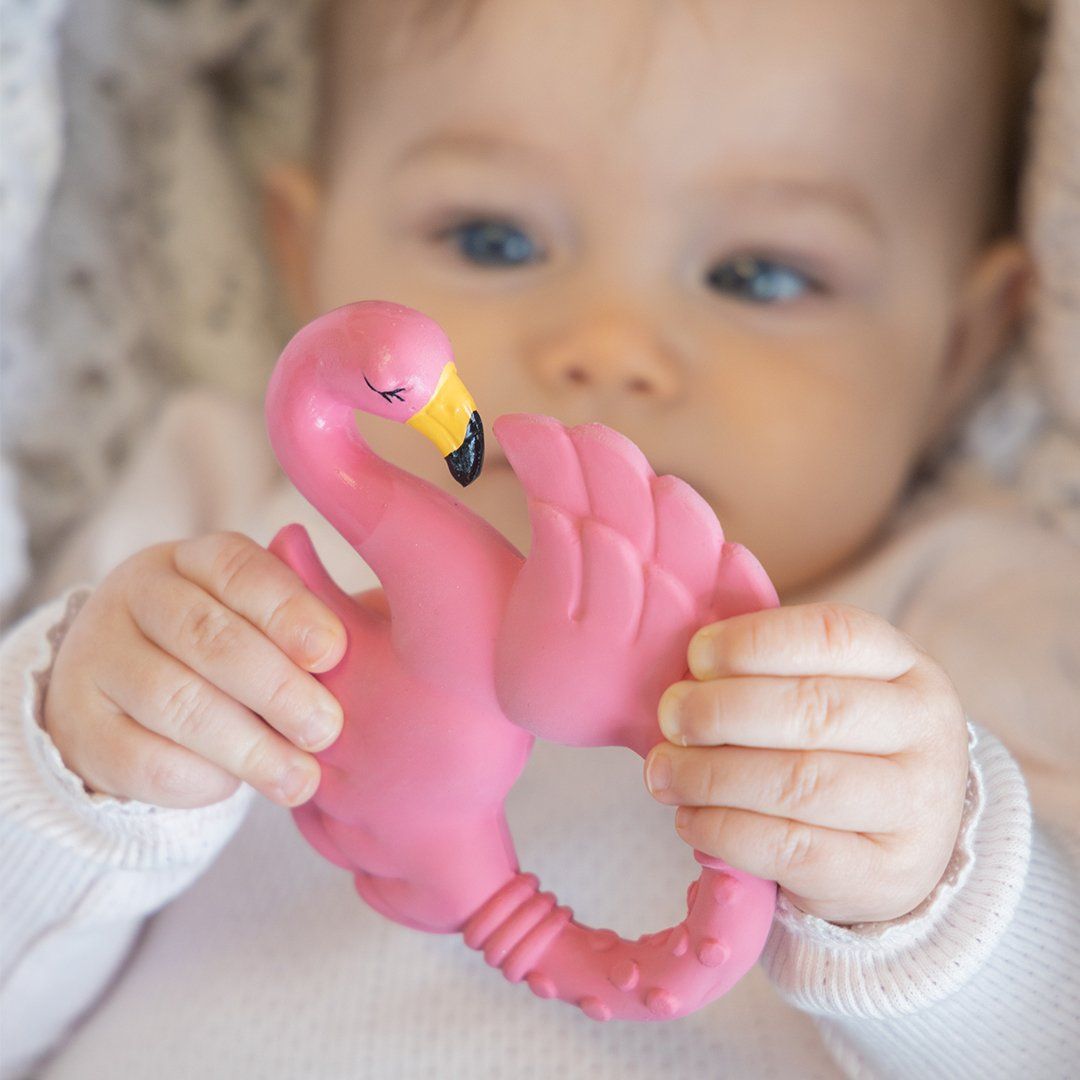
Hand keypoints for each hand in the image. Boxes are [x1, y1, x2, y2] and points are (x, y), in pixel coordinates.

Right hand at [44, 531, 347, 809]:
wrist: (125, 700)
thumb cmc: (226, 654)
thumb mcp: (261, 622)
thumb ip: (305, 621)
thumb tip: (368, 626)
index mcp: (192, 558)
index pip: (238, 569)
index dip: (288, 610)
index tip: (332, 652)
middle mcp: (136, 596)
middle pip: (206, 636)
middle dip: (276, 687)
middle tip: (326, 728)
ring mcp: (97, 659)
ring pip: (174, 700)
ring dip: (247, 745)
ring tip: (301, 778)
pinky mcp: (79, 727)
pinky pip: (142, 758)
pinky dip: (200, 777)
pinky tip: (241, 787)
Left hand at [642, 602, 969, 924]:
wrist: (894, 848)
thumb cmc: (836, 749)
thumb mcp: (825, 691)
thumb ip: (768, 674)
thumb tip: (685, 676)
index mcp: (906, 667)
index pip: (832, 635)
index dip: (753, 641)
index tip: (697, 656)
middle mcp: (927, 734)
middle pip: (812, 710)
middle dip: (720, 711)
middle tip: (670, 717)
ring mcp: (918, 811)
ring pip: (799, 782)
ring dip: (711, 775)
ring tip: (665, 772)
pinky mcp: (887, 878)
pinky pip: (791, 849)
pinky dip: (724, 830)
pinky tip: (691, 819)